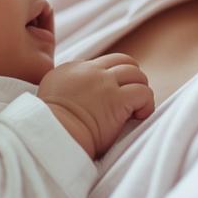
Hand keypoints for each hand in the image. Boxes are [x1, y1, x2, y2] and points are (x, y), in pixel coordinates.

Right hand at [37, 53, 154, 158]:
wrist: (52, 135)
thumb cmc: (51, 125)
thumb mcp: (51, 93)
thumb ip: (65, 85)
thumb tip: (78, 91)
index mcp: (72, 68)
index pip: (103, 63)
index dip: (113, 77)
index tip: (113, 95)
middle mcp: (90, 71)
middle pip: (123, 61)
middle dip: (132, 77)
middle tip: (131, 97)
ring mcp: (104, 83)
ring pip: (136, 74)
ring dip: (140, 89)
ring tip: (136, 107)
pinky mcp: (117, 99)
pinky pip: (143, 93)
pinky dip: (146, 104)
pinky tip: (139, 116)